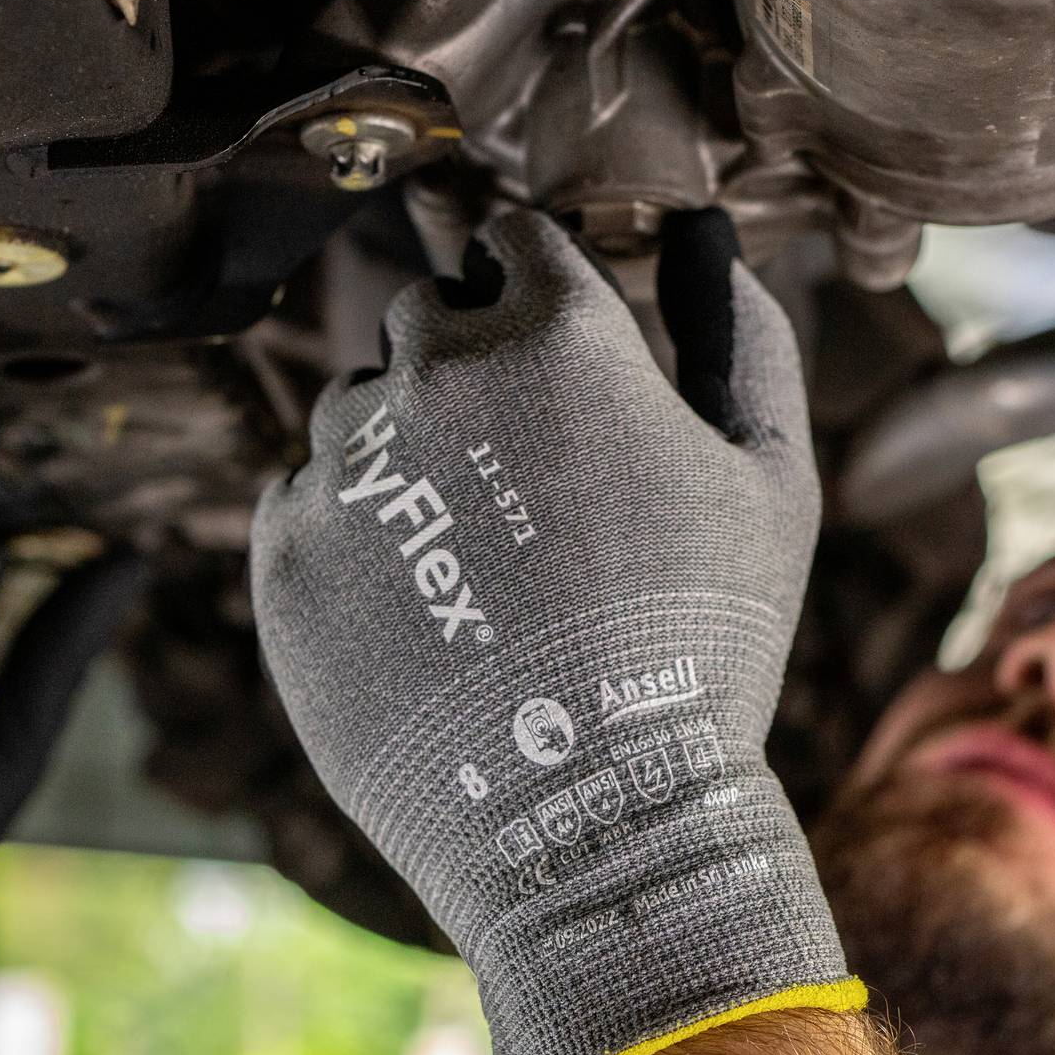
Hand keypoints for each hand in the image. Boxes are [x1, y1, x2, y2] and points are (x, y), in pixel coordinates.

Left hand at [250, 207, 856, 1054]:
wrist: (589, 820)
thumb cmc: (703, 650)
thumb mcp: (771, 483)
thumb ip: (744, 337)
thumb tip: (708, 235)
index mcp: (556, 332)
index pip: (514, 240)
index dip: (540, 296)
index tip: (560, 365)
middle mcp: (432, 370)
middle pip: (426, 312)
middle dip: (472, 367)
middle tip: (529, 484)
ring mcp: (344, 461)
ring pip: (359, 405)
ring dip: (406, 448)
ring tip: (476, 563)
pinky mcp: (282, 549)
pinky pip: (305, 499)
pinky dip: (351, 534)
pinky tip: (419, 611)